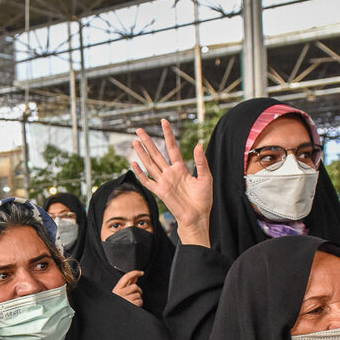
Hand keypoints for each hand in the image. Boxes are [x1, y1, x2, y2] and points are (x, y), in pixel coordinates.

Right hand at [111, 270, 143, 306]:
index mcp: (116, 289)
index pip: (126, 277)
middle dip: (138, 290)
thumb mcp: (120, 293)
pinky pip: (140, 301)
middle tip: (135, 295)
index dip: (134, 273)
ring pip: (138, 294)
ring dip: (138, 298)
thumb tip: (135, 277)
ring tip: (133, 302)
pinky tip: (134, 306)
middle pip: (135, 286)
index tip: (141, 273)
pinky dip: (139, 303)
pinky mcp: (131, 305)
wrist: (114, 318)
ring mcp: (125, 300)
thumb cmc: (118, 304)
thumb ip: (128, 284)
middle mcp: (120, 294)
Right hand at [131, 119, 213, 246]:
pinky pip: (148, 181)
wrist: (197, 217)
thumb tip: (198, 144)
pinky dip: (140, 173)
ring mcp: (164, 182)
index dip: (168, 134)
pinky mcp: (160, 192)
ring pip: (150, 164)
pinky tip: (134, 163)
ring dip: (142, 153)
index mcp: (181, 168)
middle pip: (157, 153)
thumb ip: (201, 162)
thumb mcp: (206, 177)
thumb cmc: (203, 199)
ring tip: (135, 141)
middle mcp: (170, 173)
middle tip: (139, 129)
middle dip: (148, 141)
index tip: (164, 121)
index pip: (172, 147)